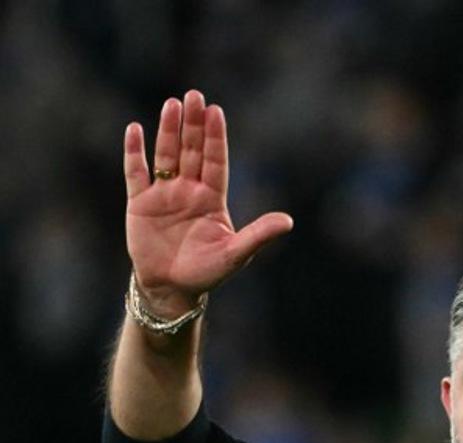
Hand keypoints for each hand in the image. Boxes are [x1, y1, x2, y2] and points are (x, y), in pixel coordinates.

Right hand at [124, 89, 292, 316]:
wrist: (173, 288)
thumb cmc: (208, 271)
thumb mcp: (236, 253)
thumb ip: (259, 234)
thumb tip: (289, 221)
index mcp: (213, 198)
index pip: (216, 161)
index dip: (216, 137)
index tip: (216, 111)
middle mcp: (189, 191)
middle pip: (192, 151)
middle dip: (193, 124)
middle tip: (195, 95)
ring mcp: (164, 195)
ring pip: (166, 156)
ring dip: (168, 131)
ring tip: (172, 105)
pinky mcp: (140, 203)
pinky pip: (136, 173)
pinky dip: (134, 152)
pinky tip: (135, 129)